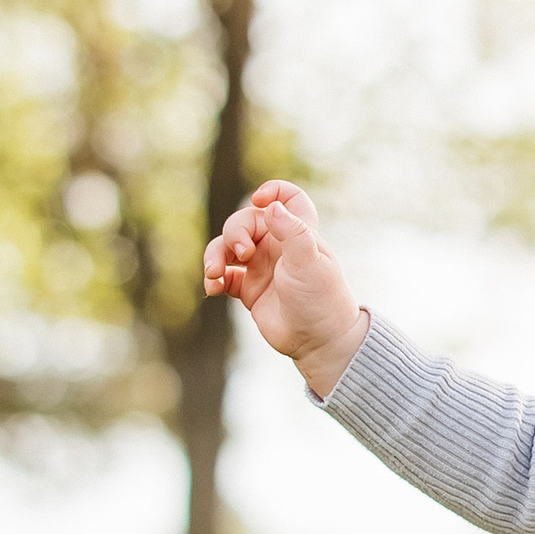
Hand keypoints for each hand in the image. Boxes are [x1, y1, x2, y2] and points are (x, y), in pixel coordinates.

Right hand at [203, 181, 369, 392]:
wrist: (319, 342)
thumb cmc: (320, 299)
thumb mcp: (308, 263)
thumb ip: (292, 232)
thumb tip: (270, 206)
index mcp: (298, 233)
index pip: (288, 198)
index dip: (273, 191)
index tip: (259, 201)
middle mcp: (278, 246)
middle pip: (245, 222)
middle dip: (234, 233)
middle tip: (243, 254)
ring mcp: (262, 267)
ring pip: (227, 248)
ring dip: (215, 256)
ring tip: (214, 274)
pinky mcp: (249, 289)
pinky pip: (223, 276)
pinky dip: (214, 279)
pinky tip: (214, 289)